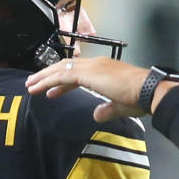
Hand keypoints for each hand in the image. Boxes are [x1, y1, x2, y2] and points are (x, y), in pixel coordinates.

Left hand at [26, 57, 149, 121]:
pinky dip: (49, 81)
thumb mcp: (119, 106)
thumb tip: (97, 114)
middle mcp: (96, 64)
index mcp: (104, 69)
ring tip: (31, 85)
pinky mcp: (88, 73)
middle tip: (34, 84)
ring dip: (44, 77)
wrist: (147, 90)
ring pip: (61, 69)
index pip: (78, 72)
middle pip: (66, 67)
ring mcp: (91, 66)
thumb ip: (107, 110)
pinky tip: (40, 87)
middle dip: (48, 76)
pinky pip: (63, 75)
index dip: (63, 82)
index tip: (51, 90)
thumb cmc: (138, 97)